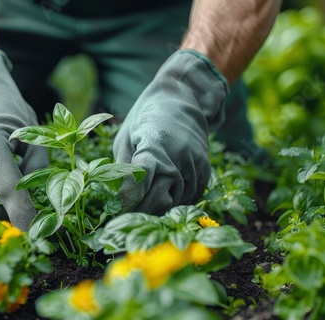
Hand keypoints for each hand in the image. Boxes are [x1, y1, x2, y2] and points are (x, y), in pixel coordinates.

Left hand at [113, 50, 228, 214]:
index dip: (127, 201)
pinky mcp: (206, 169)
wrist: (180, 99)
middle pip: (159, 201)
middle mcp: (177, 158)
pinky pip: (192, 198)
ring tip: (145, 207)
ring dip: (159, 209)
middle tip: (128, 215)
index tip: (118, 206)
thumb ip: (123, 170)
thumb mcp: (125, 139)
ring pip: (176, 203)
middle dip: (141, 212)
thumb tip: (118, 199)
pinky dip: (177, 203)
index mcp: (153, 147)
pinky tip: (164, 199)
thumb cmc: (144, 119)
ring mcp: (194, 165)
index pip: (139, 185)